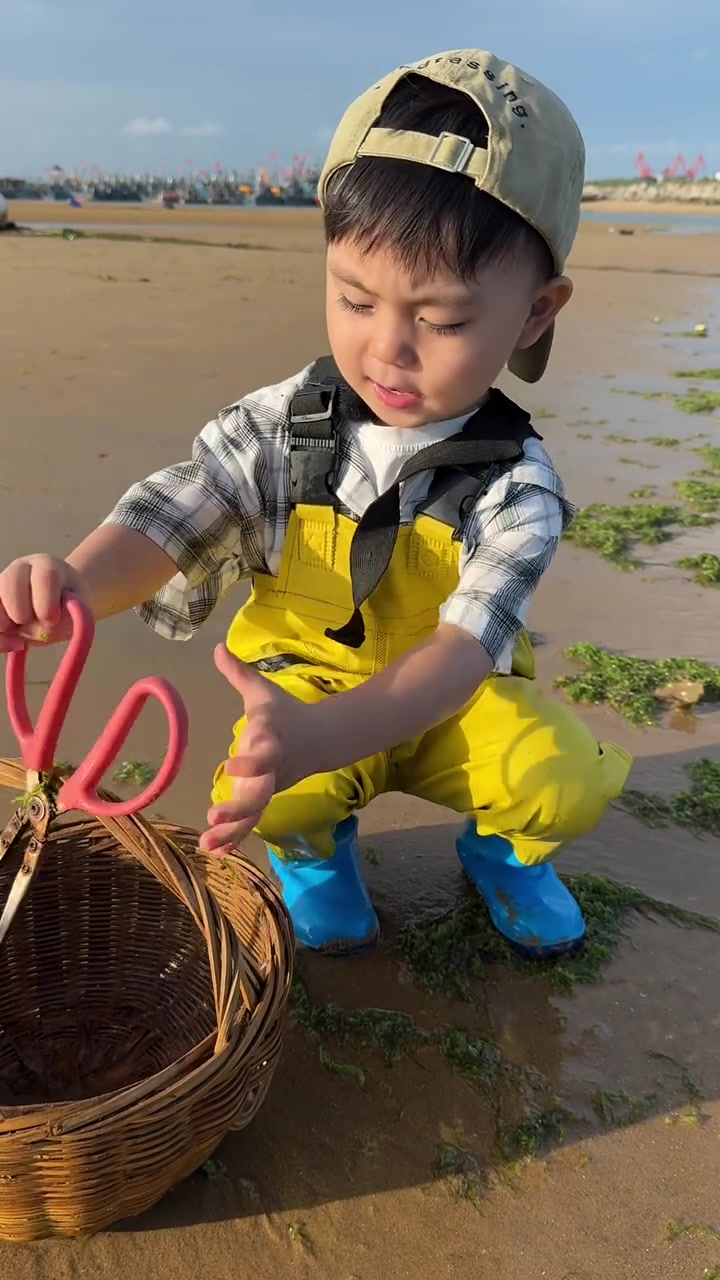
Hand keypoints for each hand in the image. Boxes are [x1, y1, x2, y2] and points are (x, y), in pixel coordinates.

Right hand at [0, 555, 88, 651]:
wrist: (63, 604)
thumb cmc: (73, 605)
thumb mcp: (81, 609)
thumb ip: (69, 617)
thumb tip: (46, 626)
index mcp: (46, 565)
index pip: (44, 576)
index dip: (47, 600)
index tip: (52, 619)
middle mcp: (19, 570)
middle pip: (9, 585)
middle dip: (21, 613)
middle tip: (38, 625)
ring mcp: (2, 586)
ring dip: (5, 626)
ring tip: (24, 639)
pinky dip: (0, 638)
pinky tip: (17, 644)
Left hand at [200, 645, 315, 853]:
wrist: (320, 739)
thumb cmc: (285, 714)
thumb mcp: (262, 692)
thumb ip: (238, 673)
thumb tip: (216, 647)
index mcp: (272, 741)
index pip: (263, 754)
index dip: (249, 762)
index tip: (228, 766)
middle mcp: (271, 770)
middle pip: (258, 793)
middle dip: (237, 807)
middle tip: (214, 815)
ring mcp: (269, 788)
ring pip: (252, 814)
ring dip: (231, 830)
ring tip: (207, 843)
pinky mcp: (264, 800)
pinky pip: (249, 823)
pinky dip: (232, 837)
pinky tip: (212, 850)